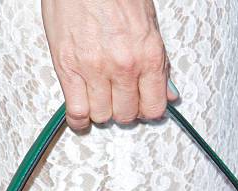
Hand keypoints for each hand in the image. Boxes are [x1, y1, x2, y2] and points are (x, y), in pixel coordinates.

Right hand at [41, 0, 178, 129]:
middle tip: (117, 97)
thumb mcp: (148, 25)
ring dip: (100, 111)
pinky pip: (76, 112)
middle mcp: (124, 66)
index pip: (153, 108)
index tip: (140, 106)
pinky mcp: (68, 68)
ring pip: (102, 116)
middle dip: (122, 109)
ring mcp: (95, 69)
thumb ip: (159, 64)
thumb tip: (169, 93)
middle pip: (126, 115)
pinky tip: (81, 114)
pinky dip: (78, 119)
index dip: (146, 111)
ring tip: (98, 96)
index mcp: (149, 55)